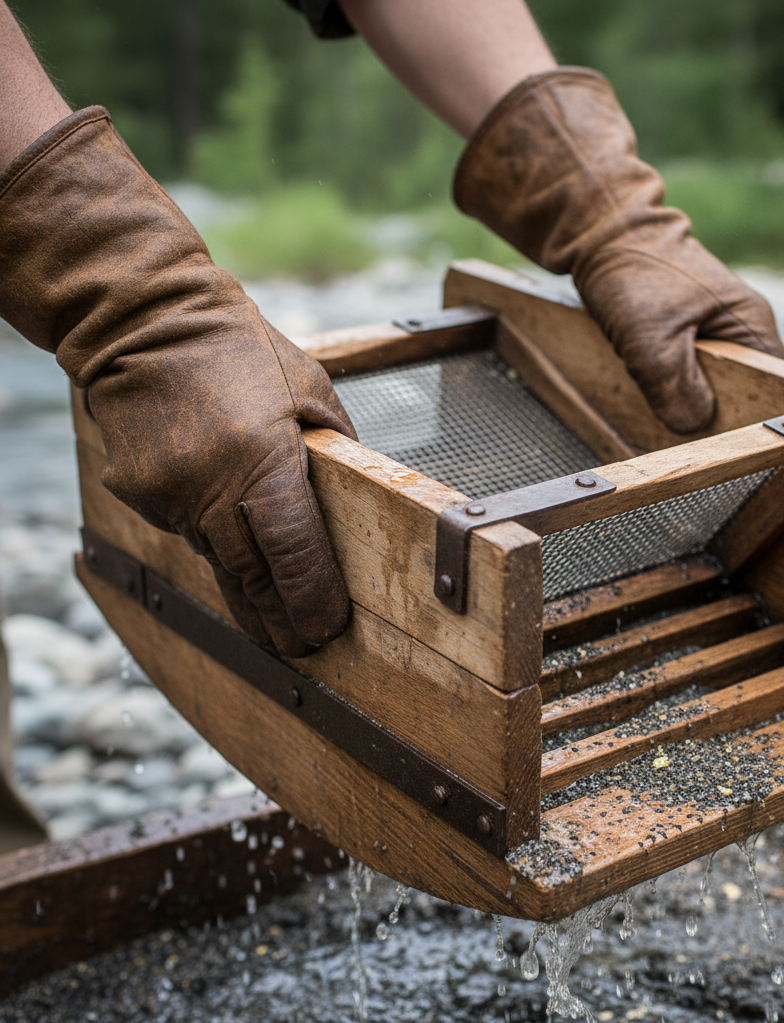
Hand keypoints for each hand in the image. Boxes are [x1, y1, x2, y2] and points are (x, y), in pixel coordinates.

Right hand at [0, 107, 354, 655]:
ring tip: (275, 622)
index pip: (294, 553)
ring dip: (248, 588)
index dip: (312, 599)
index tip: (327, 629)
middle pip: (252, 577)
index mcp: (263, 460)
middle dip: (279, 618)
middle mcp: (209, 487)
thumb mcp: (311, 391)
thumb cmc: (243, 350)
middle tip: (303, 648)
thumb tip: (353, 500)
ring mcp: (167, 495)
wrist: (147, 321)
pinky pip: (186, 531)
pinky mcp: (138, 494)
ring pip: (218, 559)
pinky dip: (212, 538)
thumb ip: (334, 450)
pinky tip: (228, 534)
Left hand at [454, 68, 783, 433]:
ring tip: (665, 416)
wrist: (601, 234)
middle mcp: (741, 330)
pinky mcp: (686, 336)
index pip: (778, 390)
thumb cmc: (635, 275)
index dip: (759, 421)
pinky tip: (650, 395)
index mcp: (751, 326)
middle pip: (742, 395)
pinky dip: (669, 389)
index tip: (733, 448)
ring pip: (709, 389)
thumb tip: (693, 426)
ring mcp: (714, 333)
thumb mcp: (652, 339)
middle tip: (687, 440)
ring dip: (686, 403)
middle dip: (716, 418)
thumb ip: (675, 386)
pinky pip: (685, 377)